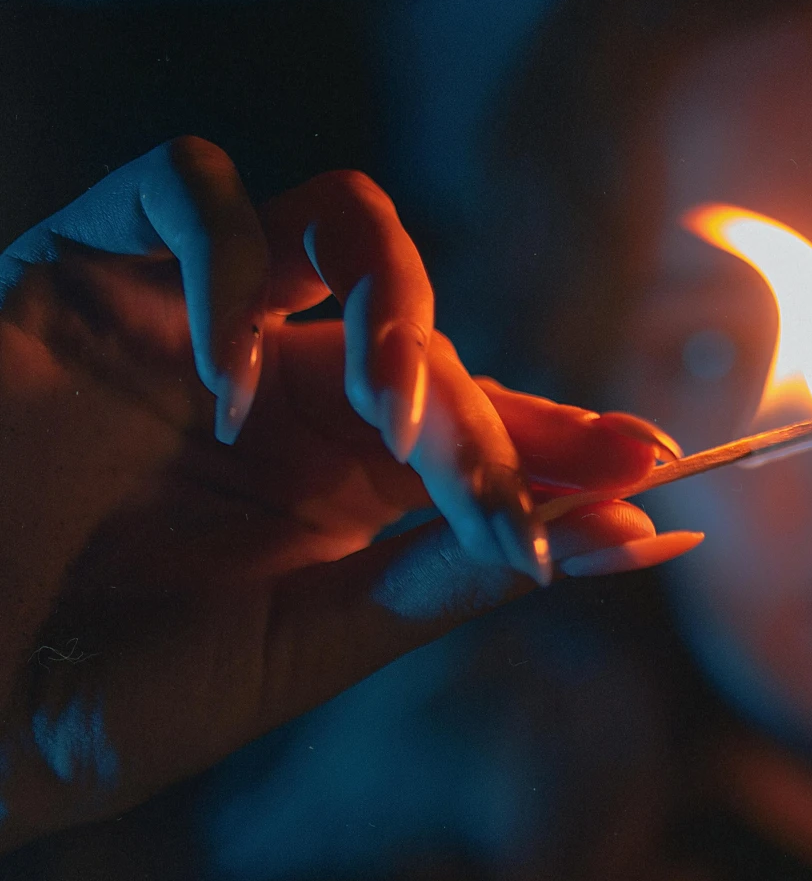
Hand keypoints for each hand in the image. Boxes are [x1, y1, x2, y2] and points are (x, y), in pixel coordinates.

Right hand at [0, 138, 700, 854]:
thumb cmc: (124, 696)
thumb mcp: (319, 640)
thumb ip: (459, 575)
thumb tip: (639, 538)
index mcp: (334, 485)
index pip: (480, 425)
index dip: (566, 437)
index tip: (656, 468)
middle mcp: (276, 390)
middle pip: (432, 334)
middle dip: (486, 417)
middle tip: (499, 500)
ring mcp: (188, 321)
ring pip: (341, 222)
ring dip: (396, 304)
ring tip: (392, 415)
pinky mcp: (87, 268)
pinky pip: (188, 184)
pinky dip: (226, 260)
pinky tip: (223, 386)